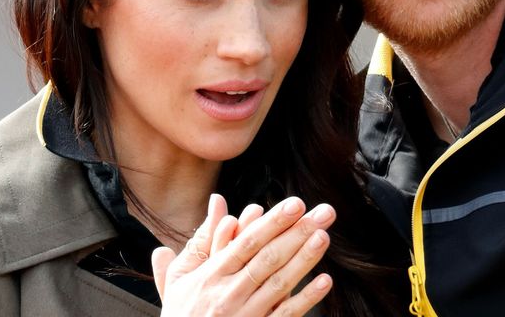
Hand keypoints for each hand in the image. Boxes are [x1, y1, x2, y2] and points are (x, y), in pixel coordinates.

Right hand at [153, 194, 335, 316]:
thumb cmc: (182, 313)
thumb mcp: (180, 277)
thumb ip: (200, 239)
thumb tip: (217, 200)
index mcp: (212, 275)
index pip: (247, 243)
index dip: (273, 222)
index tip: (295, 204)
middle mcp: (229, 293)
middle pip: (268, 258)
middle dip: (298, 233)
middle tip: (323, 212)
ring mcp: (244, 314)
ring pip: (279, 283)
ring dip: (304, 259)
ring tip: (324, 236)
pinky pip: (284, 315)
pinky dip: (305, 299)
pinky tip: (324, 281)